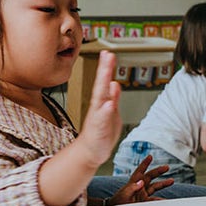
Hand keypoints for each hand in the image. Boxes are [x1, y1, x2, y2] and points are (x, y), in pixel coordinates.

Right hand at [74, 51, 121, 166]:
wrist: (91, 152)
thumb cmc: (101, 133)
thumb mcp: (111, 112)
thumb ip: (113, 98)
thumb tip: (115, 83)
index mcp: (102, 102)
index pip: (104, 82)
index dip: (106, 68)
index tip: (108, 53)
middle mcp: (98, 107)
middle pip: (101, 85)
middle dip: (104, 70)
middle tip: (107, 54)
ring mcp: (97, 117)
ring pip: (100, 99)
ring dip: (103, 86)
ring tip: (108, 74)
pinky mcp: (98, 129)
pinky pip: (102, 119)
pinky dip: (105, 111)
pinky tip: (109, 104)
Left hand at [107, 155, 171, 205]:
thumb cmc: (117, 203)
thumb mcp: (123, 195)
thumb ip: (132, 188)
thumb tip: (141, 182)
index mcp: (133, 183)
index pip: (140, 171)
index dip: (145, 163)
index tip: (150, 156)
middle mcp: (139, 187)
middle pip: (150, 177)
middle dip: (159, 171)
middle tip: (167, 167)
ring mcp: (142, 195)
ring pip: (155, 187)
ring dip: (163, 184)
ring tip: (171, 180)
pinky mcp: (144, 202)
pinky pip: (155, 199)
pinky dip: (161, 199)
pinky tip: (166, 200)